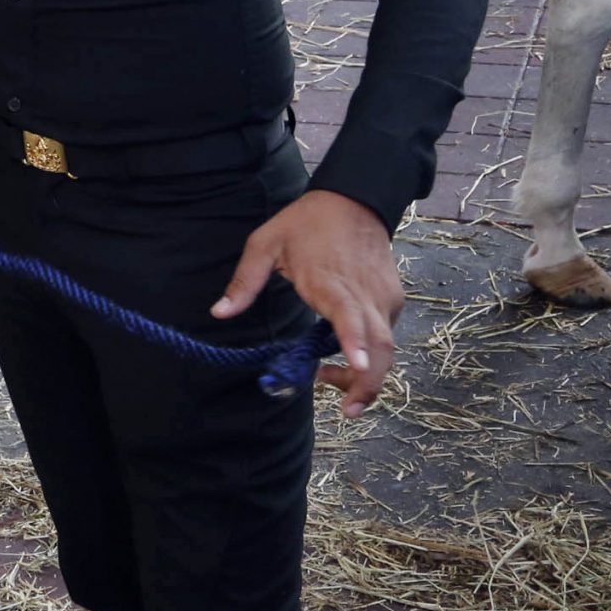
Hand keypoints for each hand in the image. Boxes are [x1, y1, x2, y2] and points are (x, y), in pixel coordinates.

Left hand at [212, 191, 402, 416]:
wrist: (354, 200)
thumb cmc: (305, 223)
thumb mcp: (264, 243)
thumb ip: (244, 281)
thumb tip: (219, 312)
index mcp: (331, 281)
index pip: (350, 317)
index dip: (355, 344)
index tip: (356, 367)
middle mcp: (364, 295)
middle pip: (380, 347)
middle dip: (368, 382)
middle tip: (347, 410)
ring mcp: (383, 299)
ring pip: (387, 346)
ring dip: (368, 374)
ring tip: (337, 389)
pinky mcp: (392, 299)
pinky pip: (385, 335)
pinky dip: (371, 354)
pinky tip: (346, 360)